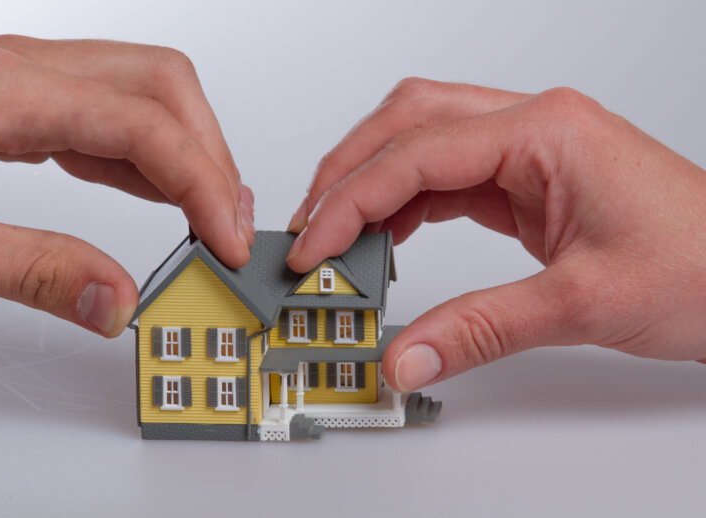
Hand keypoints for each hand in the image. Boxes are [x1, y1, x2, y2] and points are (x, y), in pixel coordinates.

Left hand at [0, 35, 253, 336]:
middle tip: (227, 223)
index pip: (148, 124)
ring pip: (148, 94)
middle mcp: (29, 70)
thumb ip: (39, 274)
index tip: (226, 240)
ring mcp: (31, 82)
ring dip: (190, 153)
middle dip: (211, 154)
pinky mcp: (29, 105)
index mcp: (9, 90)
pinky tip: (161, 199)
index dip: (203, 183)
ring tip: (208, 216)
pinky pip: (115, 118)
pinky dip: (153, 159)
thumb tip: (120, 302)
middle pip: (164, 84)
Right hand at [286, 78, 705, 391]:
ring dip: (372, 183)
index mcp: (543, 131)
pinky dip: (406, 202)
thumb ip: (480, 329)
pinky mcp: (529, 178)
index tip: (313, 245)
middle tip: (310, 227)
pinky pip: (448, 175)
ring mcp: (529, 148)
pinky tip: (388, 235)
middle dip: (347, 171)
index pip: (415, 153)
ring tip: (338, 236)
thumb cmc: (703, 268)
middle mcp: (531, 125)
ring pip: (422, 141)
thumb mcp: (580, 303)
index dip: (351, 200)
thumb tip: (406, 356)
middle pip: (407, 121)